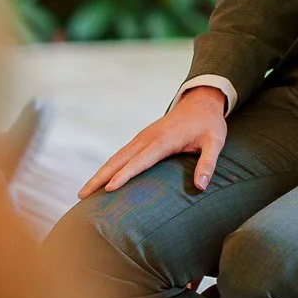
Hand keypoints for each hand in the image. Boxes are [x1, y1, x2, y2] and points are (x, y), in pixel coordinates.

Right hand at [79, 86, 227, 197]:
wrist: (201, 101)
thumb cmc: (209, 124)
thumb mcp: (215, 142)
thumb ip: (208, 163)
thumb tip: (200, 186)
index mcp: (164, 140)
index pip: (140, 161)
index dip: (125, 175)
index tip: (109, 189)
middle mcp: (148, 138)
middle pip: (119, 159)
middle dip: (100, 177)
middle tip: (81, 196)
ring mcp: (142, 137)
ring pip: (116, 157)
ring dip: (99, 173)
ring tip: (84, 192)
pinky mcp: (142, 138)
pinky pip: (121, 154)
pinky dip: (108, 167)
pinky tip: (101, 180)